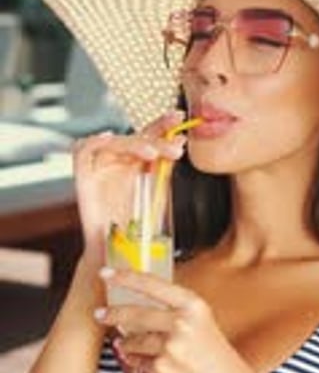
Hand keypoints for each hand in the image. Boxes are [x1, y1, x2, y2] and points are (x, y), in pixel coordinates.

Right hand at [73, 111, 185, 263]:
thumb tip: (181, 140)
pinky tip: (109, 138)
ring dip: (133, 142)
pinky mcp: (83, 176)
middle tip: (175, 148)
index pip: (150, 135)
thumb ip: (165, 166)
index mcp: (138, 161)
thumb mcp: (158, 191)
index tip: (181, 119)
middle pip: (135, 136)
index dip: (163, 124)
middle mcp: (119, 160)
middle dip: (156, 137)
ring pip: (114, 141)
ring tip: (153, 153)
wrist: (120, 253)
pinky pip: (83, 150)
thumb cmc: (141, 226)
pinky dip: (95, 142)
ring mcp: (101, 166)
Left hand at [93, 268, 257, 372]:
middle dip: (112, 314)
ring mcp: (171, 347)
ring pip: (133, 340)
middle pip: (135, 312)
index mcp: (193, 305)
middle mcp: (182, 323)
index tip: (106, 272)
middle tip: (100, 314)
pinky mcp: (162, 370)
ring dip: (127, 343)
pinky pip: (138, 361)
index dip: (125, 276)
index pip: (152, 284)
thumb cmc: (214, 357)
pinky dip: (139, 362)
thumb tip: (134, 306)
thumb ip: (171, 311)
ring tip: (130, 345)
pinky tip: (152, 364)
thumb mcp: (200, 323)